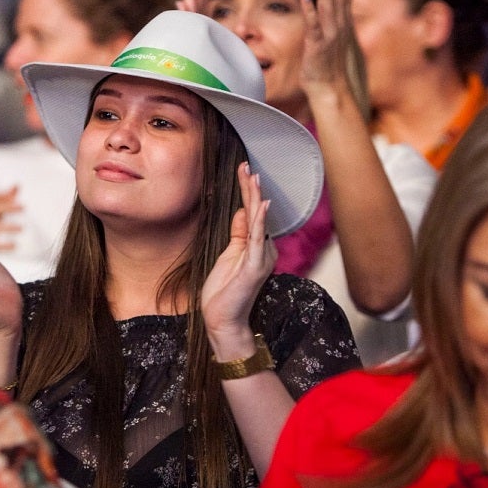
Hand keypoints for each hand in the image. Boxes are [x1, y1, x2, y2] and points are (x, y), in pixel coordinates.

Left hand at [201, 163, 275, 355]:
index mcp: (257, 247)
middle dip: (251, 188)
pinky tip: (261, 205)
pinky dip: (260, 221)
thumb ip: (237, 233)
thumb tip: (241, 210)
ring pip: (258, 221)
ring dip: (255, 197)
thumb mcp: (228, 255)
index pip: (252, 214)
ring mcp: (261, 258)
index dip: (248, 192)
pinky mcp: (255, 266)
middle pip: (256, 212)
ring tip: (253, 176)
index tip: (245, 171)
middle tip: (247, 165)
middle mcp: (263, 250)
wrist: (223, 321)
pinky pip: (257, 238)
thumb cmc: (224, 292)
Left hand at [300, 0, 370, 120]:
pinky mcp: (318, 45)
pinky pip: (313, 25)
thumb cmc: (327, 60)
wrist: (330, 88)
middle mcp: (339, 22)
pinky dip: (310, 11)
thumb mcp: (332, 32)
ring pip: (328, 3)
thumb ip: (331, 13)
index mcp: (342, 17)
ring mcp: (330, 33)